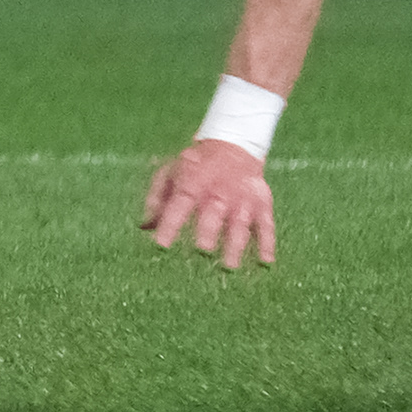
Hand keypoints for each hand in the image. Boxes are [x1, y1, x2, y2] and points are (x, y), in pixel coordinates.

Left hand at [140, 138, 277, 269]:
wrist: (232, 145)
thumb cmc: (194, 165)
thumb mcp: (170, 172)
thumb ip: (157, 199)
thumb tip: (144, 228)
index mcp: (193, 183)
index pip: (179, 204)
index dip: (170, 224)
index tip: (161, 244)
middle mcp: (219, 191)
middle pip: (214, 213)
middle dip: (209, 232)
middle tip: (202, 252)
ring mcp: (243, 198)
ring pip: (240, 223)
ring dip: (236, 245)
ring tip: (229, 266)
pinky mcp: (262, 204)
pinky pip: (266, 225)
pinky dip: (267, 243)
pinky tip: (265, 262)